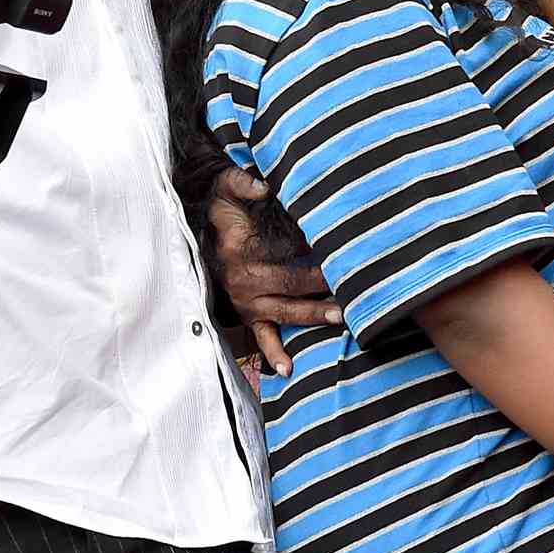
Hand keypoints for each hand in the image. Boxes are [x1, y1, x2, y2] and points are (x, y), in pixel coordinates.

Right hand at [205, 167, 338, 373]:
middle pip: (288, 288)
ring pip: (284, 313)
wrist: (202, 230)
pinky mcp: (249, 314)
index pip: (282, 261)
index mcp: (240, 253)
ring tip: (340, 317)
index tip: (338, 260)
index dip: (311, 262)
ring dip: (311, 316)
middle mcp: (243, 281)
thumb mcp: (225, 187)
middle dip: (320, 290)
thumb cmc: (223, 207)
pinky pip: (261, 337)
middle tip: (351, 292)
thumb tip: (263, 186)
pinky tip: (288, 370)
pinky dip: (273, 354)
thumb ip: (242, 183)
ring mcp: (246, 302)